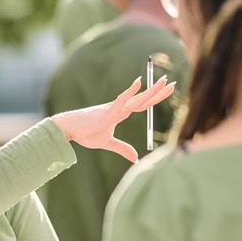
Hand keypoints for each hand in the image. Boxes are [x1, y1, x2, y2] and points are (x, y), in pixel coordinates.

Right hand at [51, 76, 175, 161]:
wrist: (69, 129)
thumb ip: (122, 148)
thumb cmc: (85, 133)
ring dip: (150, 91)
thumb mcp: (107, 143)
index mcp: (120, 113)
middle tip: (172, 83)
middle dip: (158, 91)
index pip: (142, 104)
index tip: (167, 90)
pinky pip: (121, 100)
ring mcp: (114, 108)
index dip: (154, 97)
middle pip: (143, 99)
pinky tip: (138, 84)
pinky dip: (130, 92)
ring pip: (136, 99)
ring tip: (163, 82)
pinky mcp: (107, 111)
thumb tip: (136, 158)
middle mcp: (119, 108)